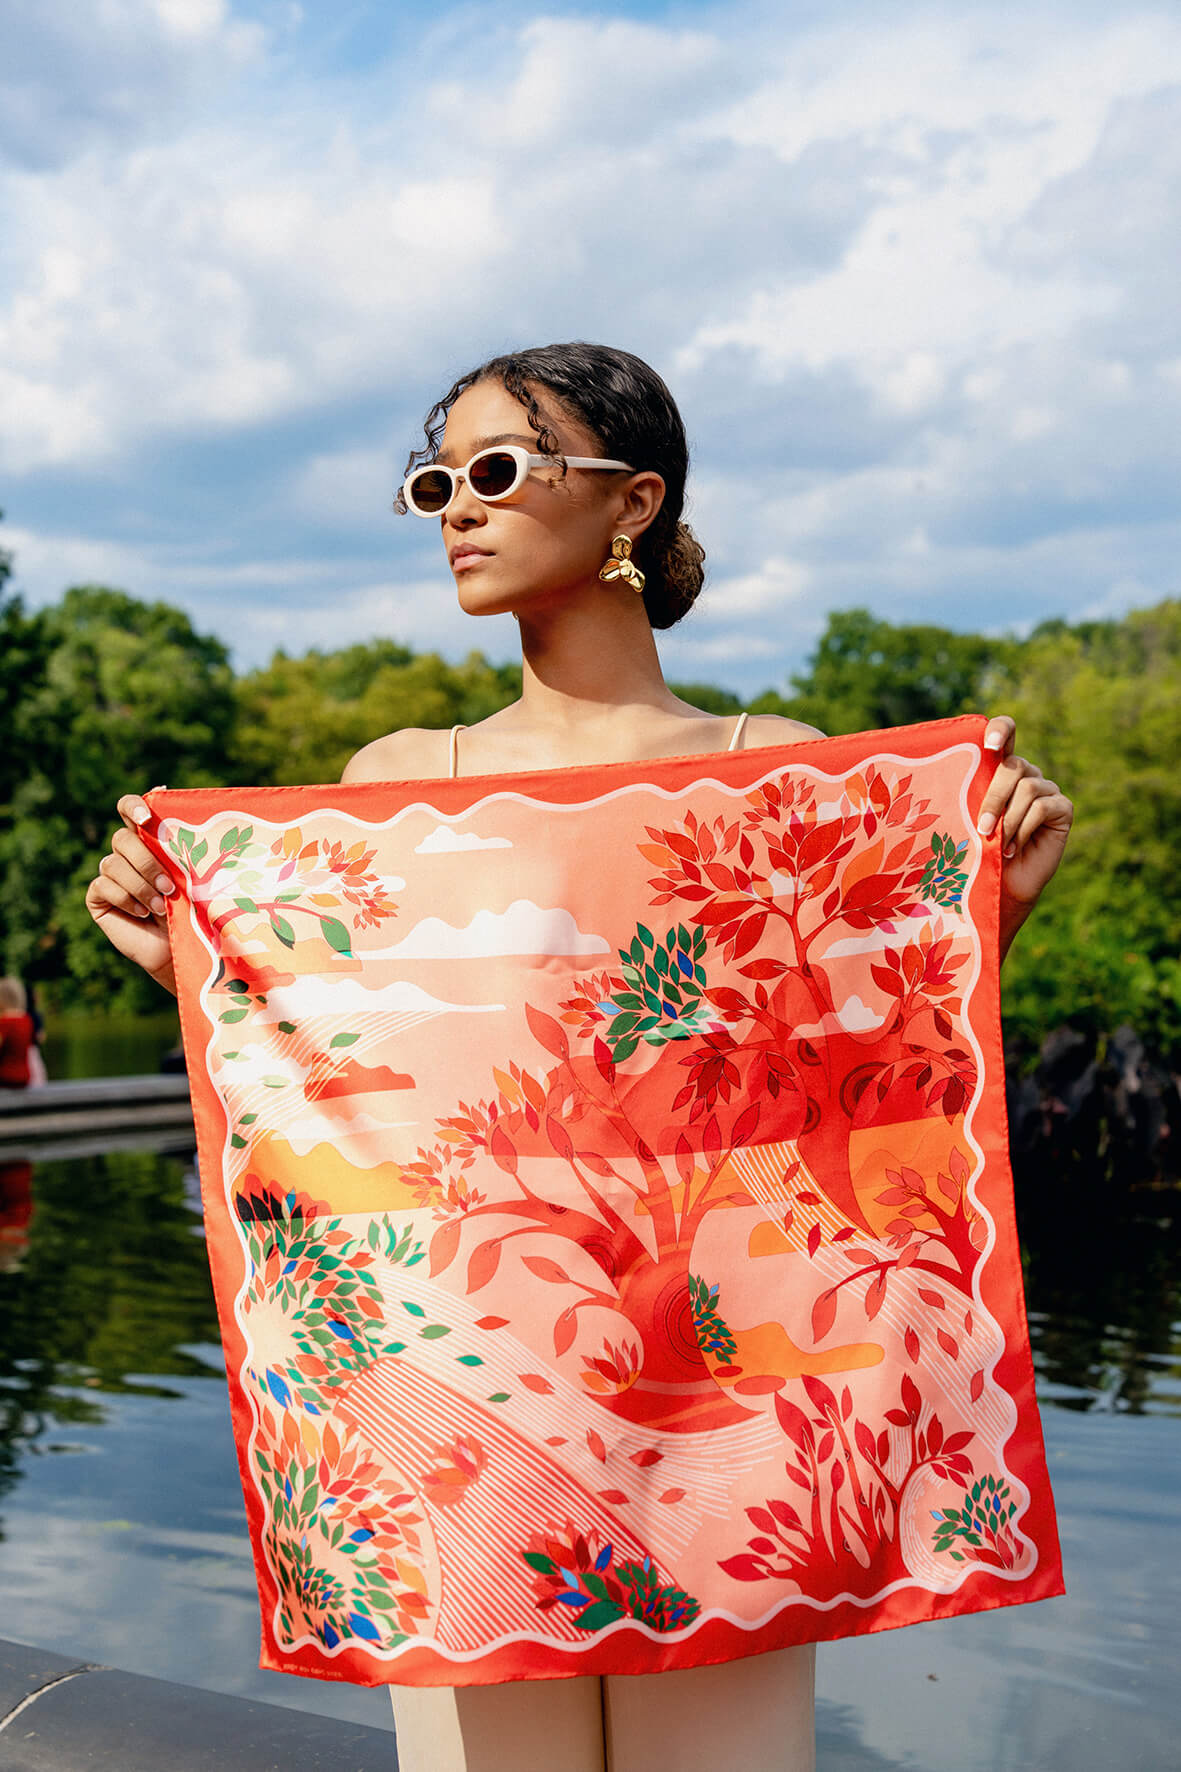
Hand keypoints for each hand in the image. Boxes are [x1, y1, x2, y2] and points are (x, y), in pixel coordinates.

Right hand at [84, 795, 177, 994]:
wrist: (180, 948)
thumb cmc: (192, 910)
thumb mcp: (191, 877)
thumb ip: (182, 848)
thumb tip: (174, 809)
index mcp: (148, 840)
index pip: (130, 810)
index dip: (133, 806)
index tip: (146, 817)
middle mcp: (126, 854)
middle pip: (121, 839)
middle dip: (146, 862)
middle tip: (170, 886)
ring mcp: (110, 874)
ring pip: (112, 864)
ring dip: (140, 886)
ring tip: (162, 907)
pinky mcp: (98, 896)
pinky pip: (103, 886)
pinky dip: (125, 899)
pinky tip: (143, 912)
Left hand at [978, 716, 1073, 956]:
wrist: (998, 887)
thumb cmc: (974, 851)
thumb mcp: (964, 820)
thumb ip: (963, 794)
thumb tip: (935, 775)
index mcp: (999, 769)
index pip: (1005, 732)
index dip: (1000, 730)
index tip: (988, 744)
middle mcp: (1025, 775)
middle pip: (1013, 766)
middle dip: (994, 797)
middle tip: (982, 828)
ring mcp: (1046, 790)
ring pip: (1028, 787)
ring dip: (1008, 818)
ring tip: (995, 843)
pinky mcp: (1062, 808)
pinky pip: (1044, 806)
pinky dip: (1024, 828)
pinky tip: (1013, 848)